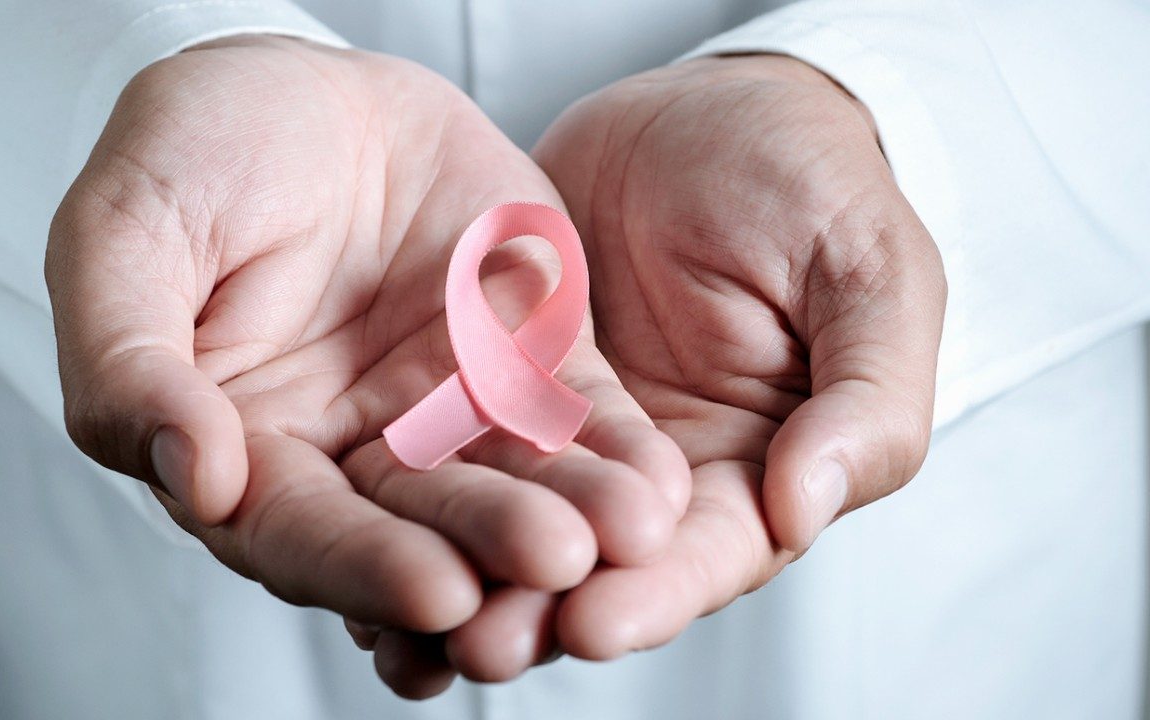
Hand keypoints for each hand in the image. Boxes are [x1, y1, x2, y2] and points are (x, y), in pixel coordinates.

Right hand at [45, 35, 689, 694]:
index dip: (363, 567)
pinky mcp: (523, 360)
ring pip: (509, 481)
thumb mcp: (124, 239)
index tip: (434, 589)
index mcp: (245, 450)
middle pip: (421, 526)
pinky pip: (573, 413)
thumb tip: (191, 480)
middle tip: (553, 564)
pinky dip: (614, 453)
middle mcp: (353, 453)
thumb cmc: (195, 156)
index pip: (300, 535)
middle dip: (488, 550)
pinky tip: (655, 486)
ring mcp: (445, 410)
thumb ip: (129, 365)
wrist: (300, 86)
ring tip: (624, 533)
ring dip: (570, 516)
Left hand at [368, 53, 945, 687]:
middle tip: (477, 644)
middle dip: (539, 608)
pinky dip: (416, 493)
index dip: (655, 594)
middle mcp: (659, 469)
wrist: (714, 112)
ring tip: (396, 622)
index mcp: (757, 467)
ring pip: (516, 519)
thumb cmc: (816, 183)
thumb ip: (866, 397)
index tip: (592, 622)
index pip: (707, 554)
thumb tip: (806, 507)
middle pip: (598, 564)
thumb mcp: (873, 274)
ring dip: (464, 572)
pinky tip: (363, 529)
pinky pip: (459, 442)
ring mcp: (574, 429)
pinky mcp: (505, 379)